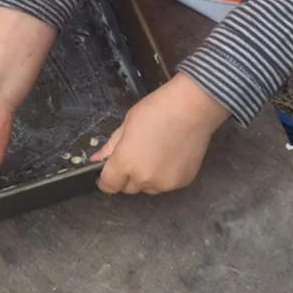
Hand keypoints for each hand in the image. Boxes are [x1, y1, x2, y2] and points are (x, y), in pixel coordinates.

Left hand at [91, 73, 229, 195]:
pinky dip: (167, 173)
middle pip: (129, 187)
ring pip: (149, 187)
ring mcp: (164, 182)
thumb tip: (97, 159)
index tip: (112, 170)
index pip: (108, 185)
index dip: (107, 178)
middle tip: (140, 152)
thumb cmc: (161, 107)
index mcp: (125, 162)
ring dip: (149, 176)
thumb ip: (111, 145)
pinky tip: (173, 153)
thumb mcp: (129, 121)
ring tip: (159, 151)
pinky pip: (168, 184)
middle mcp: (143, 178)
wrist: (195, 105)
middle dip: (130, 174)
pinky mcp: (182, 182)